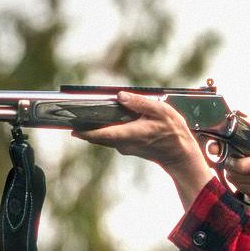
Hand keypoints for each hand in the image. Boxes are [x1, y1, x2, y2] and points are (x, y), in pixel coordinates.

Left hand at [72, 92, 200, 169]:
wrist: (180, 154)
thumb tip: (121, 96)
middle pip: (98, 136)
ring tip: (80, 117)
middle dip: (84, 129)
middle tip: (69, 119)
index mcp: (130, 133)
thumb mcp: (161, 111)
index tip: (72, 128)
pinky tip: (101, 120)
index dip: (85, 131)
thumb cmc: (173, 132)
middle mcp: (124, 143)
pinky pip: (111, 138)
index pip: (102, 134)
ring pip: (104, 137)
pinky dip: (104, 130)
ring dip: (93, 129)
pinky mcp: (128, 147)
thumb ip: (140, 103)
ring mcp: (125, 147)